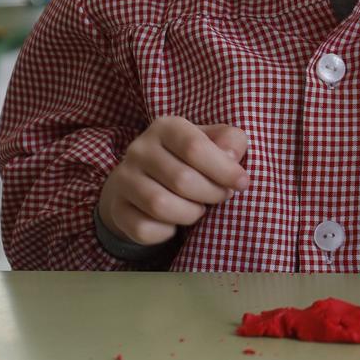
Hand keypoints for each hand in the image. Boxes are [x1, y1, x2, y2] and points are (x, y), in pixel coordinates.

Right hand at [97, 118, 249, 247]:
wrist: (142, 181)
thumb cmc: (189, 161)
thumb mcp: (213, 143)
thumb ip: (231, 142)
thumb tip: (232, 157)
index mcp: (166, 127)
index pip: (194, 147)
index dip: (224, 169)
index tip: (242, 183)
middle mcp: (139, 149)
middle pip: (181, 179)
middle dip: (211, 194)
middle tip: (220, 197)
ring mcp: (124, 179)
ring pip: (161, 206)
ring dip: (190, 214)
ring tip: (198, 209)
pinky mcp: (117, 208)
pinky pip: (145, 229)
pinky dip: (167, 232)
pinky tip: (173, 223)